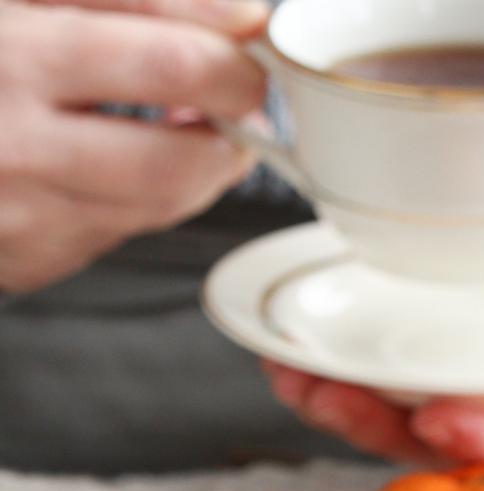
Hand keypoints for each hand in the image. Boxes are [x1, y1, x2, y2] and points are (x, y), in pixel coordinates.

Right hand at [0, 0, 268, 292]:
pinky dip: (138, 196)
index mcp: (11, 57)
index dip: (229, 65)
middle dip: (227, 136)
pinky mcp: (25, 260)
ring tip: (183, 121)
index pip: (167, 67)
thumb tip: (241, 17)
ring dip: (193, 168)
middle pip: (175, 167)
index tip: (248, 54)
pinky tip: (113, 156)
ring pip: (157, 210)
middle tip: (233, 102)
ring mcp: (18, 219)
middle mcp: (14, 150)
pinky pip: (115, 233)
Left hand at [264, 211, 483, 464]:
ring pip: (402, 429)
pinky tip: (287, 362)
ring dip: (341, 406)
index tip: (436, 418)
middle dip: (376, 422)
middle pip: (443, 447)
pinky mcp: (446, 400)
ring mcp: (477, 425)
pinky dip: (341, 383)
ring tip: (285, 375)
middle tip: (321, 392)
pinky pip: (389, 402)